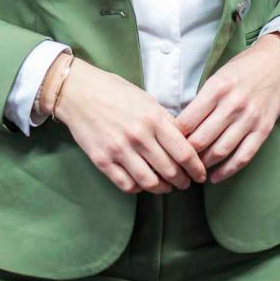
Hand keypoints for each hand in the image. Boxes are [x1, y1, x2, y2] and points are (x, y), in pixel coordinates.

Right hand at [51, 60, 206, 193]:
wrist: (78, 93)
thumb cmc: (115, 92)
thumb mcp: (147, 100)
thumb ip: (165, 121)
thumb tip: (184, 140)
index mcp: (154, 119)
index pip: (184, 152)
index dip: (196, 168)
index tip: (200, 174)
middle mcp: (139, 137)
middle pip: (169, 170)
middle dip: (182, 181)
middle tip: (186, 183)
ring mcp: (119, 150)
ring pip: (149, 182)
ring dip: (163, 188)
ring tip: (167, 187)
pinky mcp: (102, 161)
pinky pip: (126, 184)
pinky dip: (139, 188)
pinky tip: (144, 184)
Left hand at [174, 33, 279, 183]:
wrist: (278, 61)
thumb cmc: (243, 68)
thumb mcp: (217, 76)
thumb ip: (202, 100)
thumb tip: (181, 127)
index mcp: (217, 88)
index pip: (187, 121)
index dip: (174, 136)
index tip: (168, 143)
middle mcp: (233, 104)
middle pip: (201, 140)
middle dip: (186, 154)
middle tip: (178, 160)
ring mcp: (250, 118)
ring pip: (220, 151)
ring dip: (204, 164)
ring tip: (194, 169)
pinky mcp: (263, 129)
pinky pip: (243, 157)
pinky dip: (227, 170)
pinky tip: (215, 176)